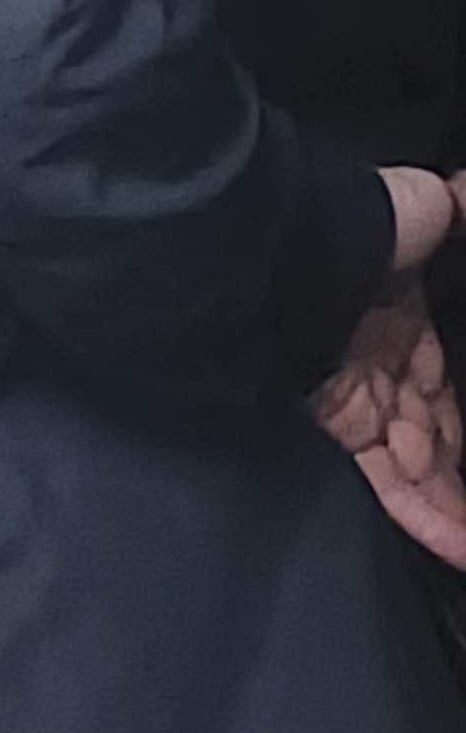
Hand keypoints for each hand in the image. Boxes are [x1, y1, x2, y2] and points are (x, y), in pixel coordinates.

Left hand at [308, 170, 465, 569]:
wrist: (284, 238)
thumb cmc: (355, 215)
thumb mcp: (421, 210)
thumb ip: (449, 209)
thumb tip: (464, 189)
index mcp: (397, 316)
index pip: (435, 386)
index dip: (454, 425)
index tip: (465, 456)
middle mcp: (373, 359)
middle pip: (426, 435)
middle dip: (453, 477)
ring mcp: (355, 391)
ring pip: (412, 466)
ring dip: (447, 508)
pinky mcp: (338, 417)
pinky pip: (386, 476)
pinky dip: (422, 512)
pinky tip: (457, 543)